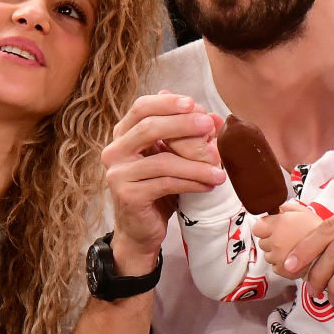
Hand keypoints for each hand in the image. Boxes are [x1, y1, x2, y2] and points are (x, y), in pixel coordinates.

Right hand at [101, 93, 224, 274]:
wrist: (140, 230)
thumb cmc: (157, 190)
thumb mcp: (173, 158)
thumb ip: (187, 136)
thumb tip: (214, 117)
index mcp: (123, 135)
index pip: (141, 108)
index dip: (167, 103)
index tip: (194, 104)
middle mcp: (114, 151)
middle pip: (149, 128)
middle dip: (183, 125)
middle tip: (209, 126)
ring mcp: (118, 174)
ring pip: (163, 161)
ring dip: (196, 164)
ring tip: (220, 171)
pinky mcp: (128, 195)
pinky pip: (166, 183)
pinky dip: (191, 183)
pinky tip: (208, 185)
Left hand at [251, 204, 322, 275]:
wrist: (330, 250)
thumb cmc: (317, 230)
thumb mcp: (302, 211)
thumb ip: (284, 209)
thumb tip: (275, 210)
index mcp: (277, 225)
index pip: (257, 227)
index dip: (264, 228)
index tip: (272, 228)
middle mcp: (275, 241)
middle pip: (262, 242)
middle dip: (272, 240)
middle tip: (287, 238)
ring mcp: (277, 257)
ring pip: (268, 256)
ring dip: (276, 253)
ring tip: (293, 249)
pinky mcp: (282, 270)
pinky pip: (275, 267)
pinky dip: (282, 264)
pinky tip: (294, 259)